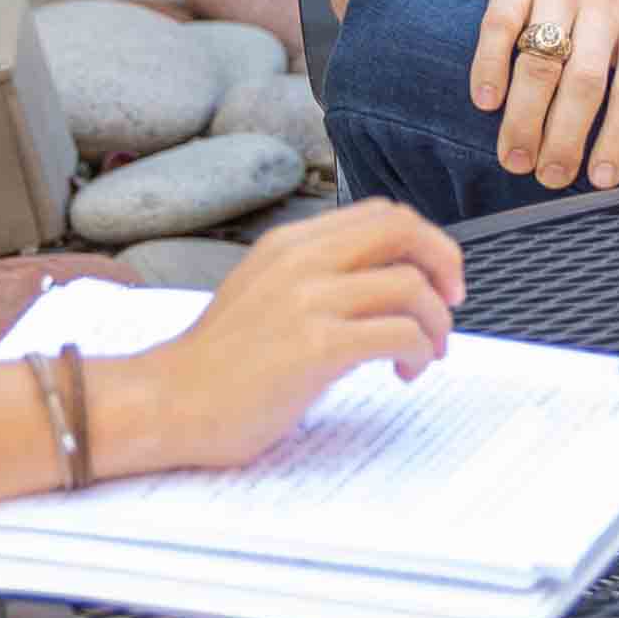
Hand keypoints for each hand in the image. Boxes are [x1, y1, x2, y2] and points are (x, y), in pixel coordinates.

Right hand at [108, 202, 465, 471]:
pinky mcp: (316, 347)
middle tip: (451, 304)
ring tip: (424, 354)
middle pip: (404, 231)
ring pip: (411, 285)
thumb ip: (316, 277)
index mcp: (290, 243)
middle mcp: (300, 260)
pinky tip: (402, 373)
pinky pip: (399, 333)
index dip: (424, 242)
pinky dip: (418, 352)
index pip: (381, 214)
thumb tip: (385, 284)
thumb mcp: (264, 293)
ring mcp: (307, 301)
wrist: (166, 403)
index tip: (436, 278)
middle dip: (445, 264)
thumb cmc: (217, 363)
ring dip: (436, 322)